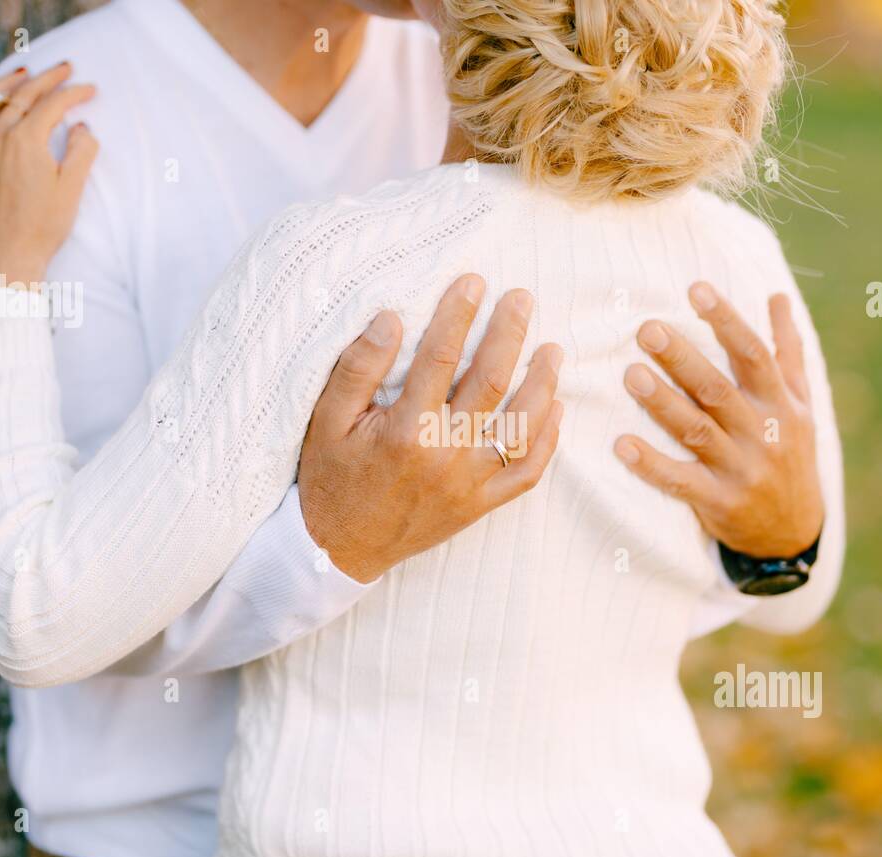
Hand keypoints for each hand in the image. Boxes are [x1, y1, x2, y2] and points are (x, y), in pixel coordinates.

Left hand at [0, 62, 97, 287]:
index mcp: (26, 141)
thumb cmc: (42, 229)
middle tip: (62, 70)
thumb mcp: (71, 190)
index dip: (74, 93)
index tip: (89, 89)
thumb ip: (80, 152)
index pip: (53, 105)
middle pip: (21, 96)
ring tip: (19, 76)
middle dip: (45, 80)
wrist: (6, 260)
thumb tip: (82, 128)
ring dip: (4, 85)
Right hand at [298, 275, 564, 582]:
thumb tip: (391, 318)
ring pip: (521, 428)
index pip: (440, 357)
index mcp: (405, 430)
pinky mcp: (480, 506)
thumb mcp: (326, 421)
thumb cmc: (331, 478)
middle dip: (510, 334)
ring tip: (552, 349)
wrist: (337, 549)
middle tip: (523, 298)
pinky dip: (547, 441)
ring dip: (542, 384)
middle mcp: (444, 456)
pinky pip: (526, 473)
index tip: (474, 282)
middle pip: (491, 383)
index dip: (459, 314)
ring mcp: (468, 484)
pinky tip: (555, 409)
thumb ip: (358, 368)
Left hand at [615, 282, 822, 558]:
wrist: (794, 531)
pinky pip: (680, 482)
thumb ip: (786, 350)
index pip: (752, 354)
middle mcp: (762, 432)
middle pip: (717, 389)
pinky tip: (621, 445)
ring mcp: (741, 469)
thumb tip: (778, 296)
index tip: (696, 289)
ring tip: (631, 374)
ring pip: (697, 431)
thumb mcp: (800, 403)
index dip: (726, 321)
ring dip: (663, 403)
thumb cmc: (791, 452)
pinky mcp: (719, 502)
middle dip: (682, 358)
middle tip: (646, 328)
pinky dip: (650, 464)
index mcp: (780, 402)